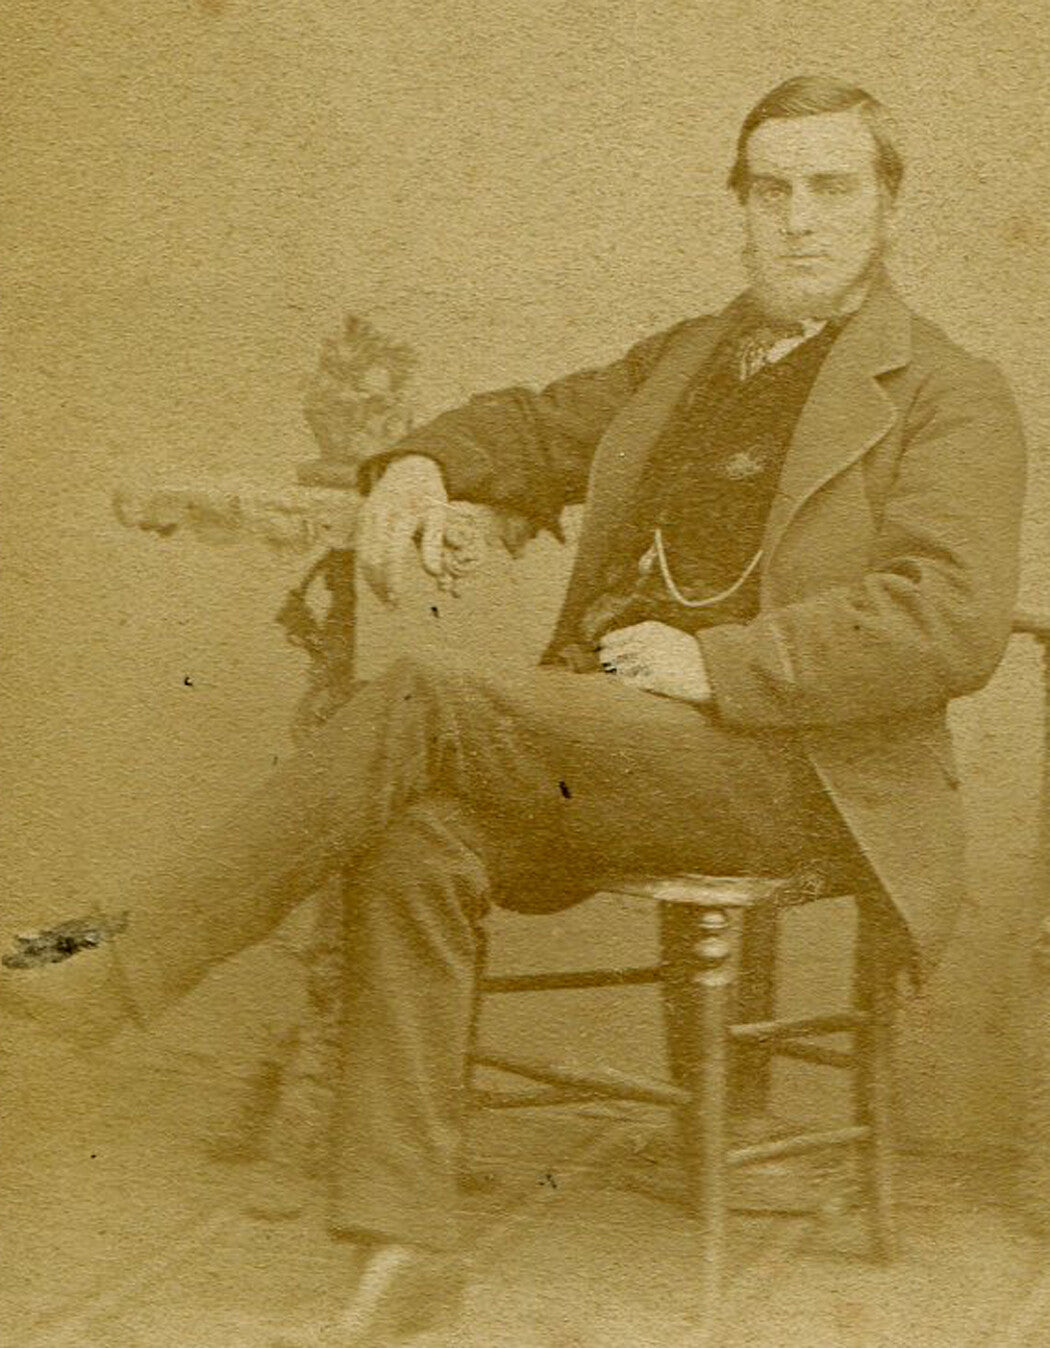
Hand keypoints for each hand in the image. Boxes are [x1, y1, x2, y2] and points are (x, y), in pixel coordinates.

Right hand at [357, 456, 449, 605]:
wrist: (410, 465)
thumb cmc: (429, 494)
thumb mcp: (439, 514)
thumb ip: (434, 544)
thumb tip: (433, 574)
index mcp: (402, 514)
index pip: (392, 555)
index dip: (393, 580)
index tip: (398, 599)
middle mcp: (380, 515)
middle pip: (372, 559)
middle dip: (380, 586)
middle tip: (392, 605)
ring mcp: (367, 515)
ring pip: (362, 556)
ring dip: (372, 581)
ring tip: (385, 598)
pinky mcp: (361, 518)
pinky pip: (361, 548)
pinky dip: (367, 568)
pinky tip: (379, 582)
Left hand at [596, 621, 712, 703]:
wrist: (710, 669)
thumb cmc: (686, 654)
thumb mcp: (664, 637)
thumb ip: (639, 640)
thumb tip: (609, 650)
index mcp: (647, 629)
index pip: (611, 639)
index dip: (604, 648)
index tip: (601, 654)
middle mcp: (646, 643)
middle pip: (610, 655)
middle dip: (606, 663)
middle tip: (607, 668)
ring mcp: (649, 662)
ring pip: (618, 670)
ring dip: (619, 675)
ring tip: (628, 675)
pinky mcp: (654, 680)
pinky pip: (630, 684)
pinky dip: (630, 685)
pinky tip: (637, 683)